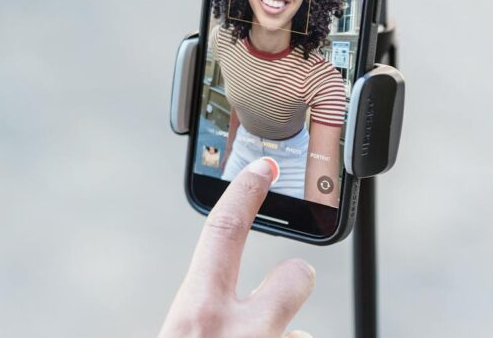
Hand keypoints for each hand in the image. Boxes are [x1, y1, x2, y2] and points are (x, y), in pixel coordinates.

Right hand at [159, 158, 315, 337]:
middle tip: (292, 275)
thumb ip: (193, 320)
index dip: (246, 194)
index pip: (224, 232)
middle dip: (297, 272)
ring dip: (281, 337)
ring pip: (298, 332)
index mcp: (195, 314)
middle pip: (295, 276)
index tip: (263, 170)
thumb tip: (207, 316)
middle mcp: (239, 332)